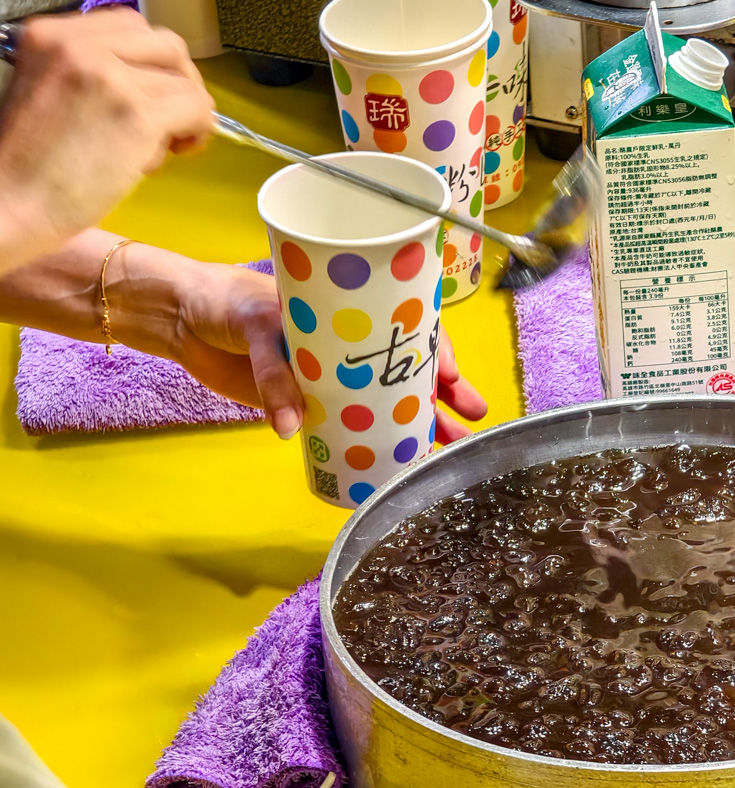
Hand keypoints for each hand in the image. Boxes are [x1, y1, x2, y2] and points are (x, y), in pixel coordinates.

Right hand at [0, 10, 213, 272]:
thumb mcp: (49, 92)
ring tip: (165, 146)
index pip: (129, 26)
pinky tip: (180, 151)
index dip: (154, 61)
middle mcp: (79, 46)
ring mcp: (110, 77)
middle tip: (176, 118)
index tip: (154, 93)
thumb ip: (93, 76)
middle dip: (181, 81)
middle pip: (165, 45)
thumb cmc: (29, 165)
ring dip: (188, 114)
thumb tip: (153, 84)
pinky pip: (198, 108)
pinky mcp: (137, 114)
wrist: (10, 204)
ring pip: (185, 81)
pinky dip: (199, 131)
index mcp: (50, 35)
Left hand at [174, 264, 487, 442]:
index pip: (409, 329)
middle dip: (446, 395)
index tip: (453, 378)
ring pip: (389, 401)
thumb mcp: (256, 324)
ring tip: (447, 446)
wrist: (182, 317)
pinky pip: (351, 423)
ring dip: (420, 424)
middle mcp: (350, 344)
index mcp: (350, 310)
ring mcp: (334, 375)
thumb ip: (275, 373)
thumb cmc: (225, 299)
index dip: (438, 353)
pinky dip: (374, 442)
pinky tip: (396, 459)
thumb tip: (291, 427)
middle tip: (471, 420)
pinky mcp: (310, 402)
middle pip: (411, 369)